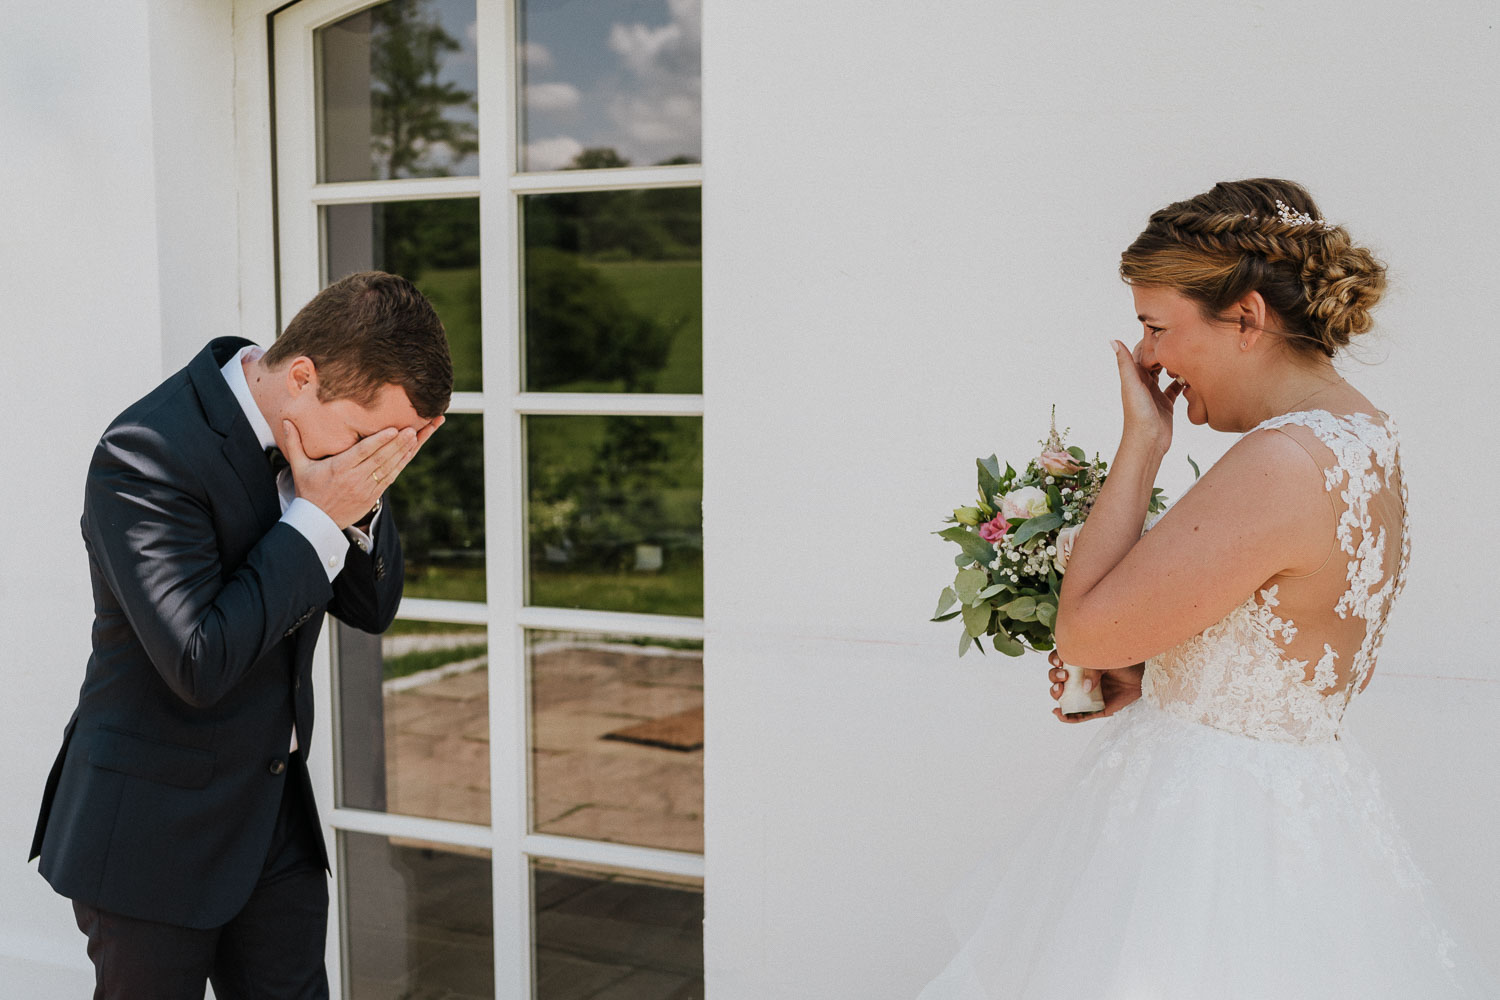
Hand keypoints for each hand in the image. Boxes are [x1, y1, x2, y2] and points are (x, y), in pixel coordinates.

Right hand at [282, 416, 443, 528]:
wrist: (317, 522)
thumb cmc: (308, 491)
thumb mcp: (299, 467)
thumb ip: (294, 443)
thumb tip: (286, 421)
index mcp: (339, 469)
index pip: (362, 453)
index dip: (379, 441)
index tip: (393, 430)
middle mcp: (355, 479)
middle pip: (380, 458)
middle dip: (399, 443)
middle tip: (414, 428)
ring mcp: (367, 488)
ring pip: (389, 467)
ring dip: (405, 451)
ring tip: (418, 434)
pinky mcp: (373, 495)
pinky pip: (391, 477)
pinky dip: (402, 464)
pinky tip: (411, 451)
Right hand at [1047, 650, 1143, 723]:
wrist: (1142, 676)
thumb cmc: (1124, 663)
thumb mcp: (1105, 660)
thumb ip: (1093, 670)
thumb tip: (1085, 688)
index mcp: (1081, 662)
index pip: (1060, 659)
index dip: (1055, 660)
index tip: (1059, 661)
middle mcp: (1080, 678)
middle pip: (1057, 678)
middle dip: (1054, 677)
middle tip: (1064, 676)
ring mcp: (1087, 694)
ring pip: (1064, 697)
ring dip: (1056, 695)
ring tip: (1059, 692)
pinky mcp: (1096, 709)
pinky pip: (1078, 716)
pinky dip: (1067, 717)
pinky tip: (1059, 713)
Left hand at [1112, 339, 1181, 456]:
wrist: (1148, 442)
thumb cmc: (1138, 415)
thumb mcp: (1132, 385)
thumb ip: (1125, 363)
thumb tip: (1112, 340)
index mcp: (1133, 376)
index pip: (1140, 351)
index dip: (1149, 338)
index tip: (1162, 324)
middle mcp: (1143, 382)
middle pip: (1154, 360)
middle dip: (1164, 348)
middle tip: (1181, 334)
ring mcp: (1155, 392)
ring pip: (1165, 372)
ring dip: (1174, 363)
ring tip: (1188, 351)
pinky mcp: (1166, 403)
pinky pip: (1175, 388)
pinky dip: (1182, 381)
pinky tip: (1192, 374)